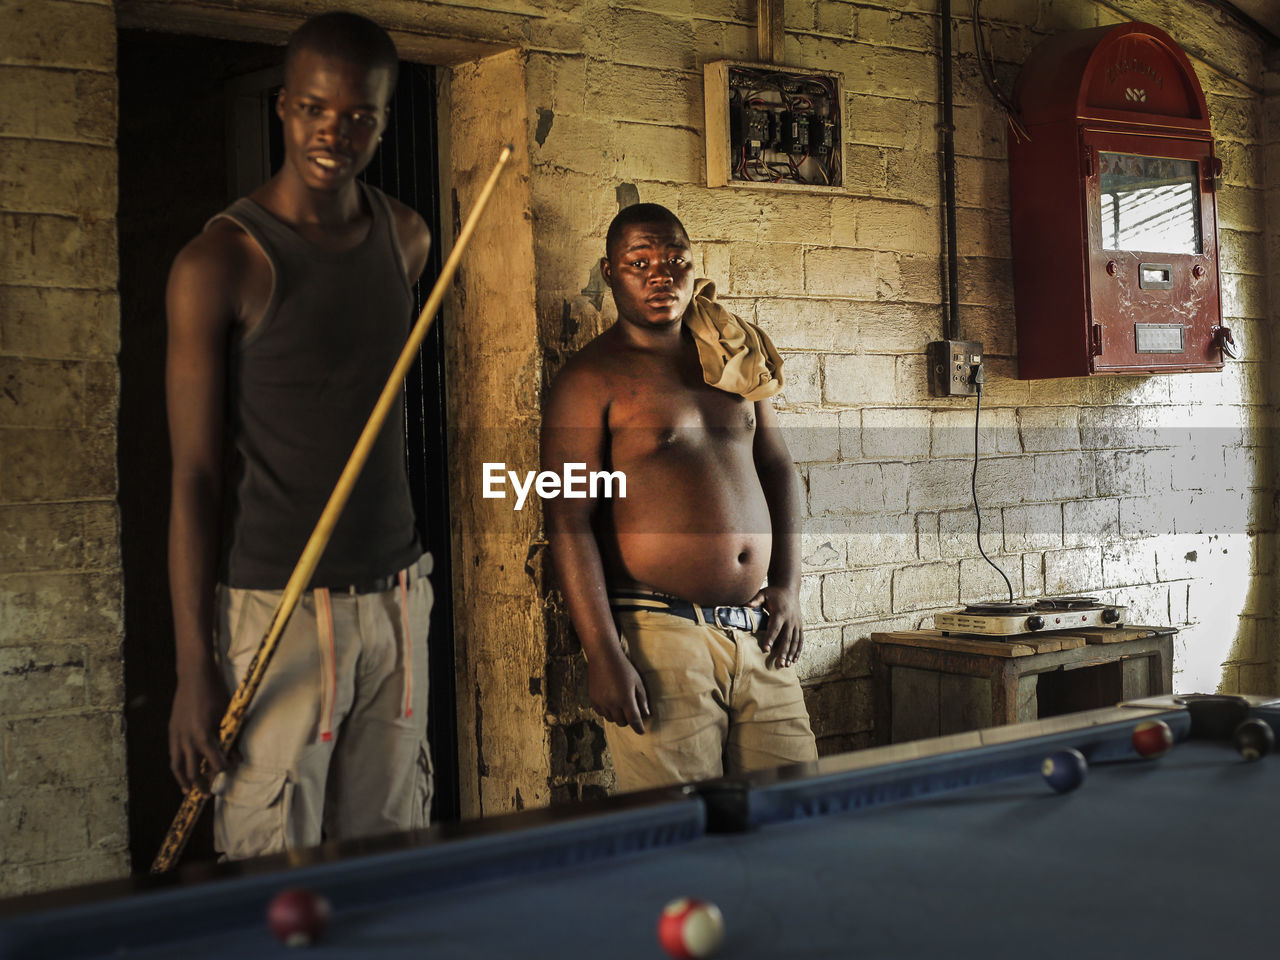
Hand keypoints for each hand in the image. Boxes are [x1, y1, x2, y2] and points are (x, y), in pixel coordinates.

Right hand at [169, 662, 229, 793]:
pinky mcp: (172, 730)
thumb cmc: (215, 692)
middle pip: (192, 769)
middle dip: (201, 783)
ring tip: (188, 791)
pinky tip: (181, 770)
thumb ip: (231, 738)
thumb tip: (238, 758)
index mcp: (202, 735)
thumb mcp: (228, 715)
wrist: (194, 675)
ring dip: (183, 779)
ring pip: (177, 764)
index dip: (222, 768)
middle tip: (208, 795)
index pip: (213, 761)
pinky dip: (177, 765)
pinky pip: (173, 753)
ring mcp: (177, 734)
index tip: (228, 770)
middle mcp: (187, 738)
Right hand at [587, 646, 649, 733]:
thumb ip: (642, 699)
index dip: (638, 728)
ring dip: (617, 716)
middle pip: (622, 722)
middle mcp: (612, 703)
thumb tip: (646, 713)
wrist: (603, 657)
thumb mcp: (637, 682)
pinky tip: (611, 703)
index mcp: (625, 699)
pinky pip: (601, 713)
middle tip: (631, 712)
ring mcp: (601, 702)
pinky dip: (607, 712)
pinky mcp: (593, 699)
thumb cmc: (624, 668)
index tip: (642, 732)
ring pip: (611, 719)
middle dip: (628, 720)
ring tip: (620, 706)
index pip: (633, 720)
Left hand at [748, 585, 802, 667]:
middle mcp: (790, 620)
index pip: (775, 628)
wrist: (789, 589)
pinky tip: (794, 660)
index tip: (766, 649)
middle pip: (786, 638)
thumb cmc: (773, 593)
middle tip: (779, 664)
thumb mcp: (764, 593)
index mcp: (780, 613)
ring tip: (786, 665)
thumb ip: (756, 599)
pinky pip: (800, 640)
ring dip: (791, 654)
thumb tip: (746, 605)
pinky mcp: (800, 626)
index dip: (770, 638)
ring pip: (795, 641)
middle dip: (783, 652)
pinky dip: (798, 650)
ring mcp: (796, 624)